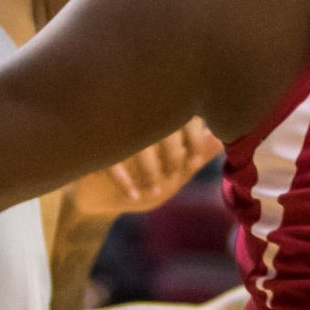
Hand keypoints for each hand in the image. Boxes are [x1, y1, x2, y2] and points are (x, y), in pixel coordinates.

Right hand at [66, 121, 220, 221]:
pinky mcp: (91, 143)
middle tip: (174, 178)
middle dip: (173, 155)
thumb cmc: (141, 179)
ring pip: (138, 139)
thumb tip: (219, 140)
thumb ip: (196, 155)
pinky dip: (124, 179)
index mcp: (159, 113)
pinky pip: (110, 156)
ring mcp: (112, 127)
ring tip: (154, 191)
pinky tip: (134, 197)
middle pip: (163, 122)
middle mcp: (136, 114)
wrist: (99, 196)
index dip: (194, 137)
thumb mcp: (174, 172)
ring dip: (149, 169)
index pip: (184, 112)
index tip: (194, 161)